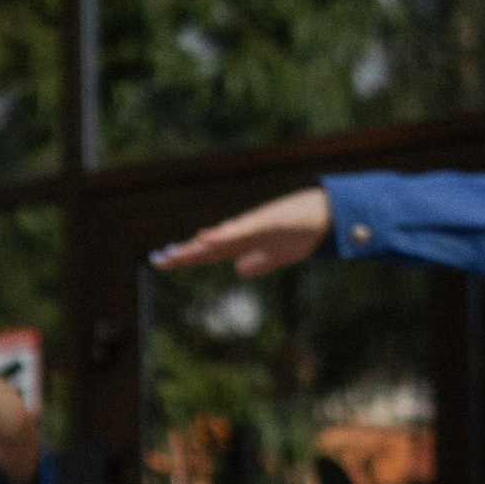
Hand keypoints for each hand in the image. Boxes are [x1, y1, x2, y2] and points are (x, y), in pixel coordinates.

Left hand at [151, 192, 331, 278]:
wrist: (328, 214)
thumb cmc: (304, 231)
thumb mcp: (278, 256)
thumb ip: (259, 262)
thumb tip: (239, 270)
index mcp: (244, 242)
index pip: (209, 252)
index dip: (186, 257)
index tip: (162, 261)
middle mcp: (244, 233)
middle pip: (208, 246)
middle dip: (183, 254)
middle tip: (156, 259)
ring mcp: (254, 226)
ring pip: (220, 238)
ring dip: (197, 246)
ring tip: (173, 252)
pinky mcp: (267, 221)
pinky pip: (241, 230)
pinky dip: (223, 234)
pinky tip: (205, 237)